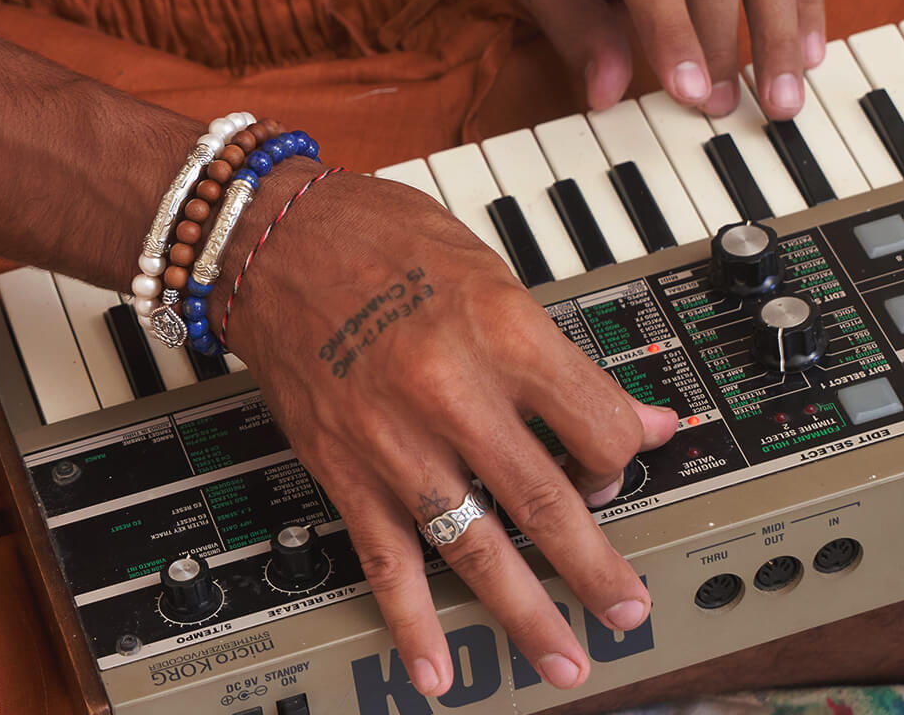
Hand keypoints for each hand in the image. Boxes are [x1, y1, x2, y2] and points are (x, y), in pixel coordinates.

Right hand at [216, 164, 677, 694]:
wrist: (270, 239)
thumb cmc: (376, 234)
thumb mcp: (486, 268)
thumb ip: (552, 346)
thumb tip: (619, 405)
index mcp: (500, 327)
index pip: (597, 421)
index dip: (627, 448)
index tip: (632, 457)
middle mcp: (453, 390)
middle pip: (547, 500)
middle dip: (596, 566)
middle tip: (627, 607)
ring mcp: (394, 437)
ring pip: (474, 545)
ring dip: (524, 611)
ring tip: (562, 657)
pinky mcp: (343, 465)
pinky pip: (385, 558)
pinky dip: (412, 621)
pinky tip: (436, 669)